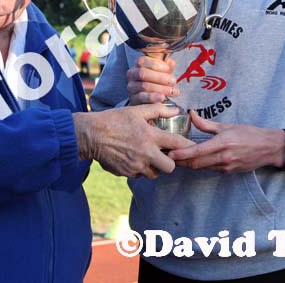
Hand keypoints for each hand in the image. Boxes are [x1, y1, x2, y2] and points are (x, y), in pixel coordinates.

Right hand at [73, 104, 193, 178]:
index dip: (188, 147)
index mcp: (150, 136)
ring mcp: (136, 165)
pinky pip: (139, 175)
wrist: (92, 135)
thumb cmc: (114, 120)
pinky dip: (140, 169)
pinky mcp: (126, 173)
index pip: (177, 144)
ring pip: (154, 174)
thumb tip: (175, 110)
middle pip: (170, 167)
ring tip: (148, 156)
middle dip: (170, 162)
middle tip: (165, 155)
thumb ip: (158, 110)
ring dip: (154, 167)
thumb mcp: (136, 111)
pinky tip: (134, 158)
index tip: (192, 147)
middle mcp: (146, 154)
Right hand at [126, 56, 179, 105]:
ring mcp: (131, 87)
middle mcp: (132, 75)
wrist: (149, 99)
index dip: (156, 64)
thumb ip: (166, 66)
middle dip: (160, 77)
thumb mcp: (162, 72)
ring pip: (144, 86)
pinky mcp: (133, 99)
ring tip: (172, 91)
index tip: (167, 68)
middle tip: (173, 81)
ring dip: (161, 88)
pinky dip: (153, 97)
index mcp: (139, 65)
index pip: (143, 61)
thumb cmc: (156, 82)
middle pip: (143, 73)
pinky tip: (162, 97)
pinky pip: (142, 98)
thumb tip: (171, 63)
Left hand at [168, 111, 284, 172]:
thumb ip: (206, 124)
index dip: (182, 154)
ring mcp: (227, 166)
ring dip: (189, 165)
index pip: (197, 151)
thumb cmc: (249, 134)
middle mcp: (224, 157)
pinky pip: (211, 169)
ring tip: (177, 159)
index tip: (170, 154)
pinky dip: (201, 166)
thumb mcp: (227, 126)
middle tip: (168, 157)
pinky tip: (193, 161)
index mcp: (223, 143)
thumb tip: (191, 114)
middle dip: (181, 162)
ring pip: (202, 168)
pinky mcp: (229, 172)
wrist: (269, 148)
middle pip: (196, 164)